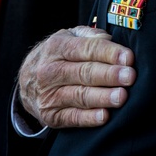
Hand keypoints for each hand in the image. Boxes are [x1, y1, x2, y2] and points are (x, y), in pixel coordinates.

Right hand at [17, 26, 135, 128]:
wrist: (26, 80)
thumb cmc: (57, 55)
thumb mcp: (68, 37)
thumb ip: (89, 36)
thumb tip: (110, 40)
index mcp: (56, 47)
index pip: (86, 49)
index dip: (108, 53)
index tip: (128, 57)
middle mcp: (50, 71)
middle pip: (83, 73)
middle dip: (109, 75)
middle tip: (130, 76)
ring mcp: (48, 95)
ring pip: (79, 96)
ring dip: (102, 97)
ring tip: (121, 96)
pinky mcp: (50, 116)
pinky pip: (71, 118)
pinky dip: (88, 118)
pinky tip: (104, 116)